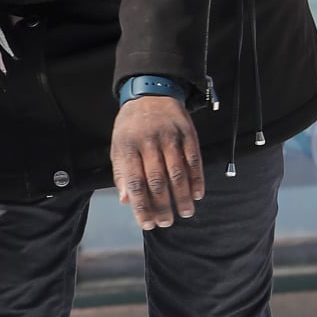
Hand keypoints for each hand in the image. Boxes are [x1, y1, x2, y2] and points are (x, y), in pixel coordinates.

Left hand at [110, 96, 204, 229]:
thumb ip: (122, 173)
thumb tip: (126, 201)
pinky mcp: (187, 133)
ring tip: (185, 213)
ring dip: (182, 197)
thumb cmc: (131, 127)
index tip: (147, 224)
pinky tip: (197, 194)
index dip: (141, 206)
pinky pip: (194, 160)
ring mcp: (169, 137)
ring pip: (177, 173)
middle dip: (162, 206)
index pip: (134, 182)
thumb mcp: (119, 146)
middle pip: (157, 181)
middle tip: (167, 223)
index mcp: (127, 147)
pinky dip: (197, 179)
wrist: (150, 93)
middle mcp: (148, 142)